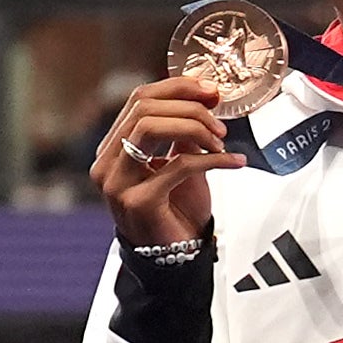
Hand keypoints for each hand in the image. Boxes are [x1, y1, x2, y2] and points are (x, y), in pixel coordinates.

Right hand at [92, 77, 224, 248]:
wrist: (177, 254)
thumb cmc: (176, 208)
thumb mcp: (180, 161)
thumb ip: (184, 132)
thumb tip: (205, 95)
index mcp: (113, 147)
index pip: (138, 99)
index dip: (177, 88)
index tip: (211, 91)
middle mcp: (107, 162)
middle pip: (144, 109)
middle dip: (190, 109)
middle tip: (221, 125)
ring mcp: (118, 182)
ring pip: (150, 128)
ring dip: (195, 128)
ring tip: (222, 143)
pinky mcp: (139, 201)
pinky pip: (178, 164)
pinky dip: (213, 159)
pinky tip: (235, 162)